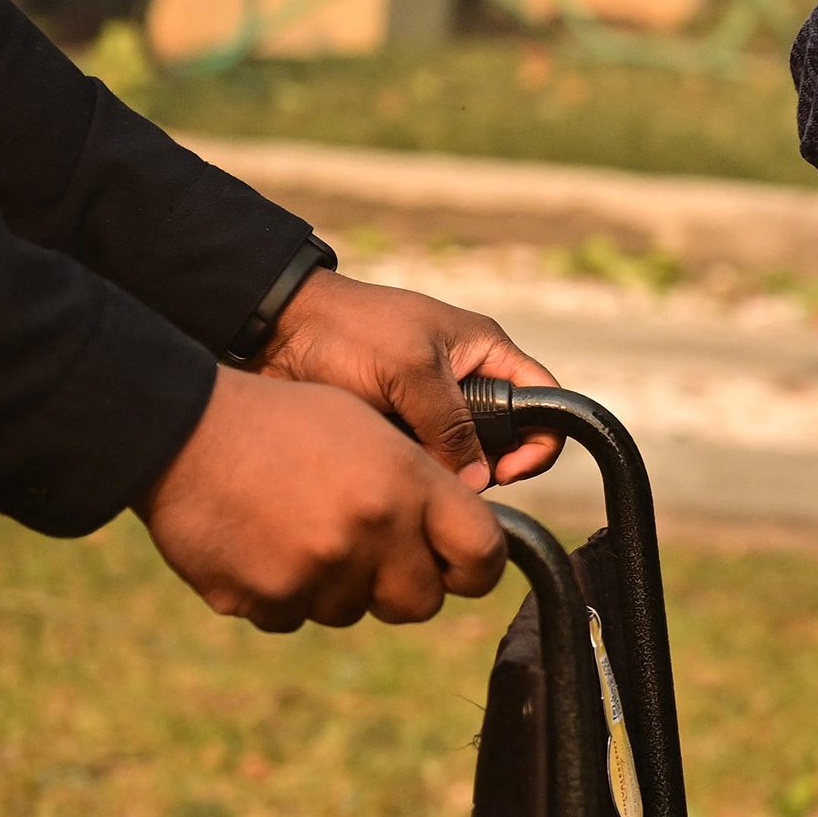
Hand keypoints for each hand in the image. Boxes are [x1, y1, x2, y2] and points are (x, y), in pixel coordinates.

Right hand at [138, 367, 505, 630]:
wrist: (181, 429)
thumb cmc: (283, 422)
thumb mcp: (372, 431)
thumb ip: (419, 490)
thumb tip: (455, 544)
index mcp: (408, 485)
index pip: (483, 555)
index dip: (477, 569)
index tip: (461, 570)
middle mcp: (371, 532)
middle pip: (421, 604)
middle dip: (403, 587)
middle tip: (372, 556)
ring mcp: (317, 571)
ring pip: (351, 611)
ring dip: (335, 586)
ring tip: (298, 530)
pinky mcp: (263, 598)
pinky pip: (292, 618)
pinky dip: (281, 594)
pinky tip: (259, 545)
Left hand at [257, 268, 558, 486]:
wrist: (273, 331)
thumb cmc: (348, 331)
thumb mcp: (410, 371)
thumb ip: (452, 426)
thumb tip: (479, 482)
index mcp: (485, 353)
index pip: (544, 400)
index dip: (538, 440)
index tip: (505, 471)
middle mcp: (465, 382)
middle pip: (504, 438)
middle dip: (487, 467)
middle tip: (455, 484)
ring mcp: (428, 409)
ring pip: (460, 459)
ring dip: (445, 475)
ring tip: (413, 480)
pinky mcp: (396, 430)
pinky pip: (422, 464)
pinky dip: (413, 476)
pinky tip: (390, 478)